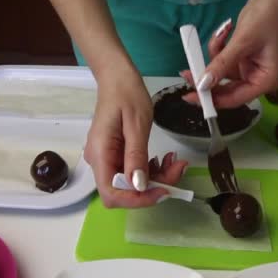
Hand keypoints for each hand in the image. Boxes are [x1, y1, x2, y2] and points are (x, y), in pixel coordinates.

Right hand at [84, 75, 187, 207]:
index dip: (138, 199)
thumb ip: (137, 157)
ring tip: (174, 161)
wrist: (118, 77)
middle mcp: (100, 161)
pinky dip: (150, 169)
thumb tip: (139, 186)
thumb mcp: (137, 125)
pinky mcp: (116, 154)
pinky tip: (163, 158)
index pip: (113, 193)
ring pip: (131, 183)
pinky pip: (132, 171)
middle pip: (124, 191)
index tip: (163, 190)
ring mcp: (107, 158)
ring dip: (155, 178)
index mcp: (100, 154)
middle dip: (152, 187)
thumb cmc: (126, 94)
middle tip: (177, 169)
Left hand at [181, 0, 277, 107]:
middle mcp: (259, 79)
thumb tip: (203, 84)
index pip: (235, 98)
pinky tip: (225, 30)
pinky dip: (219, 48)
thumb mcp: (241, 42)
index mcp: (266, 81)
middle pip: (227, 89)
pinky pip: (224, 61)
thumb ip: (221, 65)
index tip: (190, 96)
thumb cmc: (266, 17)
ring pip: (222, 73)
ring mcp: (250, 69)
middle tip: (186, 72)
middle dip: (207, 78)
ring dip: (215, 55)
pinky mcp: (243, 58)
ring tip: (219, 35)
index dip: (212, 100)